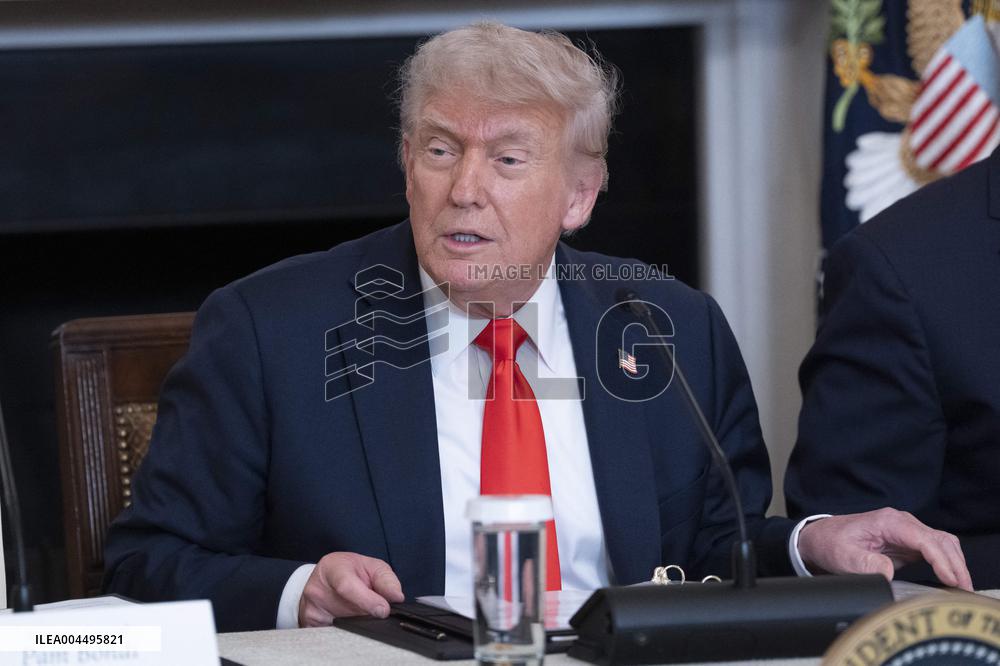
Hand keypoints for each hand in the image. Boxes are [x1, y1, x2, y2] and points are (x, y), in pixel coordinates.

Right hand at [298, 552, 404, 626]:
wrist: (325, 578)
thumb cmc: (351, 570)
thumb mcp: (372, 567)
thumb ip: (386, 580)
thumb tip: (397, 598)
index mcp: (332, 568)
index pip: (347, 586)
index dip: (367, 600)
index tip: (383, 611)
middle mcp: (317, 589)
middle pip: (349, 611)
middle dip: (368, 614)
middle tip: (376, 609)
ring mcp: (311, 608)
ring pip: (343, 626)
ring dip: (358, 623)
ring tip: (360, 610)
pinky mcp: (310, 625)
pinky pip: (334, 634)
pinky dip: (347, 631)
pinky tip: (349, 619)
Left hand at [798, 508, 971, 590]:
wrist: (821, 538)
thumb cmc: (831, 544)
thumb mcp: (843, 556)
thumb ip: (865, 563)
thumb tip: (888, 572)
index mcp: (888, 522)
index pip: (924, 539)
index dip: (940, 559)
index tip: (951, 579)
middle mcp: (901, 523)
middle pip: (940, 540)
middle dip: (955, 563)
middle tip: (963, 589)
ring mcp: (906, 531)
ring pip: (942, 543)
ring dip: (955, 563)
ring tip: (963, 587)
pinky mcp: (907, 542)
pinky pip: (935, 550)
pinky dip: (947, 562)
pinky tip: (952, 579)